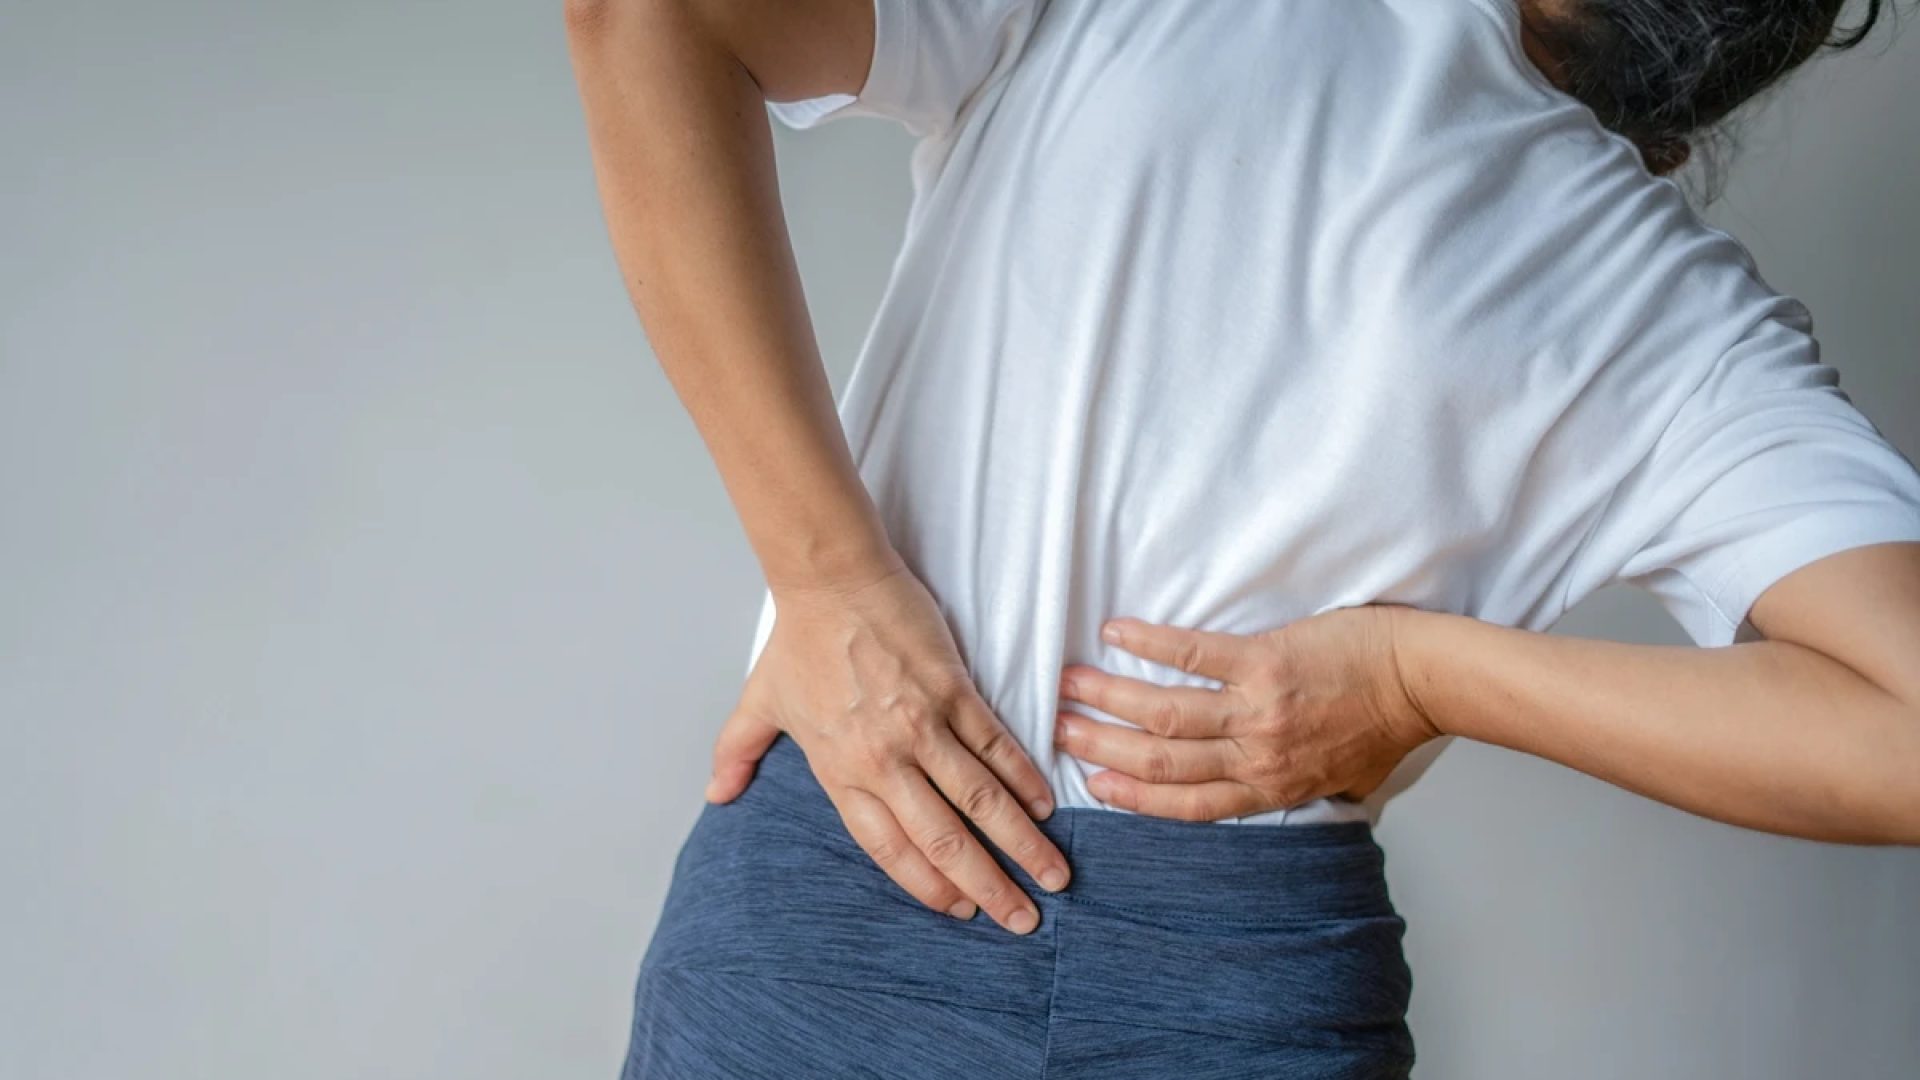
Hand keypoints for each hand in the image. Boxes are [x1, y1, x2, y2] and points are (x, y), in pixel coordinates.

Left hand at [706, 558, 1068, 933]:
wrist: (831, 577)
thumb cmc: (799, 638)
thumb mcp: (760, 702)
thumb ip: (736, 752)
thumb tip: (716, 794)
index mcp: (841, 770)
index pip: (890, 847)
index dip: (928, 885)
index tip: (960, 911)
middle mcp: (884, 758)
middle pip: (943, 838)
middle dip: (988, 886)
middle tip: (1020, 921)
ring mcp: (922, 724)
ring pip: (980, 799)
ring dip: (1020, 843)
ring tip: (1053, 876)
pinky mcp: (952, 690)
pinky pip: (995, 745)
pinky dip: (1023, 779)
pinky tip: (1043, 807)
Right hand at [1054, 605, 1437, 820]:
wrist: (1424, 679)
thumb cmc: (1387, 724)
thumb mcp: (1341, 782)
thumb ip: (1295, 789)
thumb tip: (1268, 792)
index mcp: (1271, 786)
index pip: (1187, 803)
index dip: (1133, 797)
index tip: (1092, 784)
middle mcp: (1257, 755)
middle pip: (1161, 759)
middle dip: (1103, 746)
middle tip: (1058, 730)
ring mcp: (1257, 709)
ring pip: (1164, 712)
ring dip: (1110, 698)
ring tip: (1069, 685)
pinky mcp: (1265, 661)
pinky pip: (1194, 655)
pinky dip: (1149, 644)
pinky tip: (1116, 633)